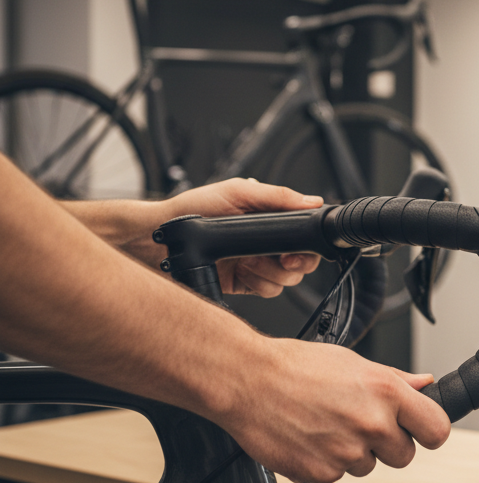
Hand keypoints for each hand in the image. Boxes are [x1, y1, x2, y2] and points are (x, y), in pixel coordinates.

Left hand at [130, 178, 323, 295]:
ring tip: (248, 261)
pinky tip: (241, 271)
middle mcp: (268, 243)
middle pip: (302, 262)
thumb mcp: (238, 192)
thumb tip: (312, 201)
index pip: (304, 235)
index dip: (309, 246)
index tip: (299, 250)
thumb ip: (277, 196)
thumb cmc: (194, 209)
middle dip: (295, 263)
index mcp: (271, 219)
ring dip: (271, 272)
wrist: (162, 238)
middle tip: (281, 260)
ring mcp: (259, 264)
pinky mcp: (248, 283)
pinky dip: (259, 283)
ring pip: (288, 279)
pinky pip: (269, 290)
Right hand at [219, 339, 450, 482]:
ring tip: (327, 424)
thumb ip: (395, 379)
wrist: (248, 381)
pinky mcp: (322, 473)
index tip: (421, 430)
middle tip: (361, 423)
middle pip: (404, 456)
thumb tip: (424, 384)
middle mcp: (371, 424)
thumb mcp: (354, 362)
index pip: (436, 429)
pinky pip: (337, 475)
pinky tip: (310, 437)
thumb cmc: (295, 366)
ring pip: (368, 466)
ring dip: (354, 452)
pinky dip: (326, 462)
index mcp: (386, 392)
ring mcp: (347, 452)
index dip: (429, 431)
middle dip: (388, 444)